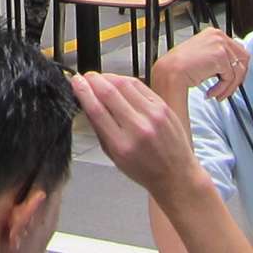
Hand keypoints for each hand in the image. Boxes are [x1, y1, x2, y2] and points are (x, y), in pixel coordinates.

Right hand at [73, 72, 202, 199]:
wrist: (176, 175)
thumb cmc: (144, 170)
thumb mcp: (114, 157)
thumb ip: (100, 129)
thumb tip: (87, 102)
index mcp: (122, 145)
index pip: (97, 109)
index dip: (83, 91)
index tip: (76, 82)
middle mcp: (138, 128)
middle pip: (109, 92)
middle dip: (93, 79)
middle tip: (86, 77)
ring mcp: (153, 115)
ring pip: (125, 83)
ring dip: (108, 77)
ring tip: (100, 79)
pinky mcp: (163, 107)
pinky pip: (140, 85)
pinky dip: (125, 80)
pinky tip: (119, 82)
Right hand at [152, 26, 250, 101]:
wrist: (171, 72)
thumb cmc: (182, 67)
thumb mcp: (204, 56)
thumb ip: (219, 57)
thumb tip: (235, 67)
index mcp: (214, 33)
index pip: (238, 50)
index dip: (237, 67)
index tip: (233, 79)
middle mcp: (218, 35)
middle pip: (244, 58)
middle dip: (238, 77)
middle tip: (228, 89)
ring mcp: (220, 44)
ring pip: (238, 70)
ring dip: (229, 87)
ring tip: (217, 94)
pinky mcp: (220, 55)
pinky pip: (230, 77)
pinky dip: (222, 88)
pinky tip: (211, 91)